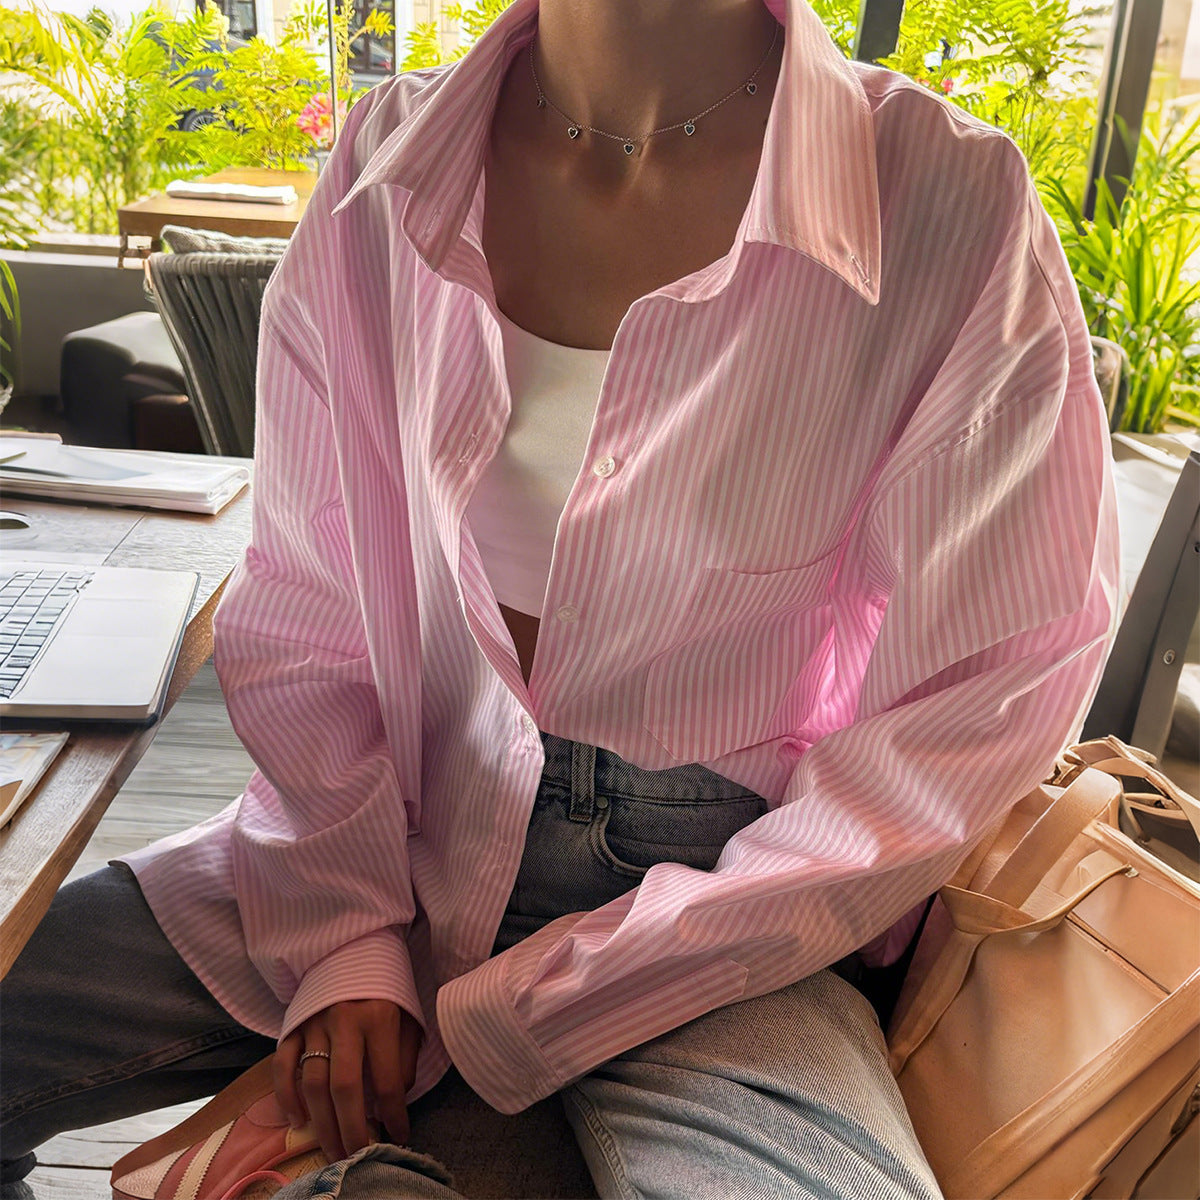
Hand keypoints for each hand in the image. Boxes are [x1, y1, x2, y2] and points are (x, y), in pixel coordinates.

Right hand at [274, 1000, 421, 1159]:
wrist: (355, 946)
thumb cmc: (387, 986)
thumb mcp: (408, 1014)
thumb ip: (404, 1057)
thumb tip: (394, 1100)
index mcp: (380, 1018)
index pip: (387, 1079)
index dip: (394, 1114)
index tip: (400, 1136)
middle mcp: (345, 1021)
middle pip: (345, 1087)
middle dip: (352, 1129)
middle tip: (357, 1157)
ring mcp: (314, 1023)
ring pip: (313, 1083)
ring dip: (322, 1123)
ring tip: (332, 1150)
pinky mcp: (293, 1024)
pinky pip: (283, 1066)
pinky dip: (287, 1096)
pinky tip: (298, 1119)